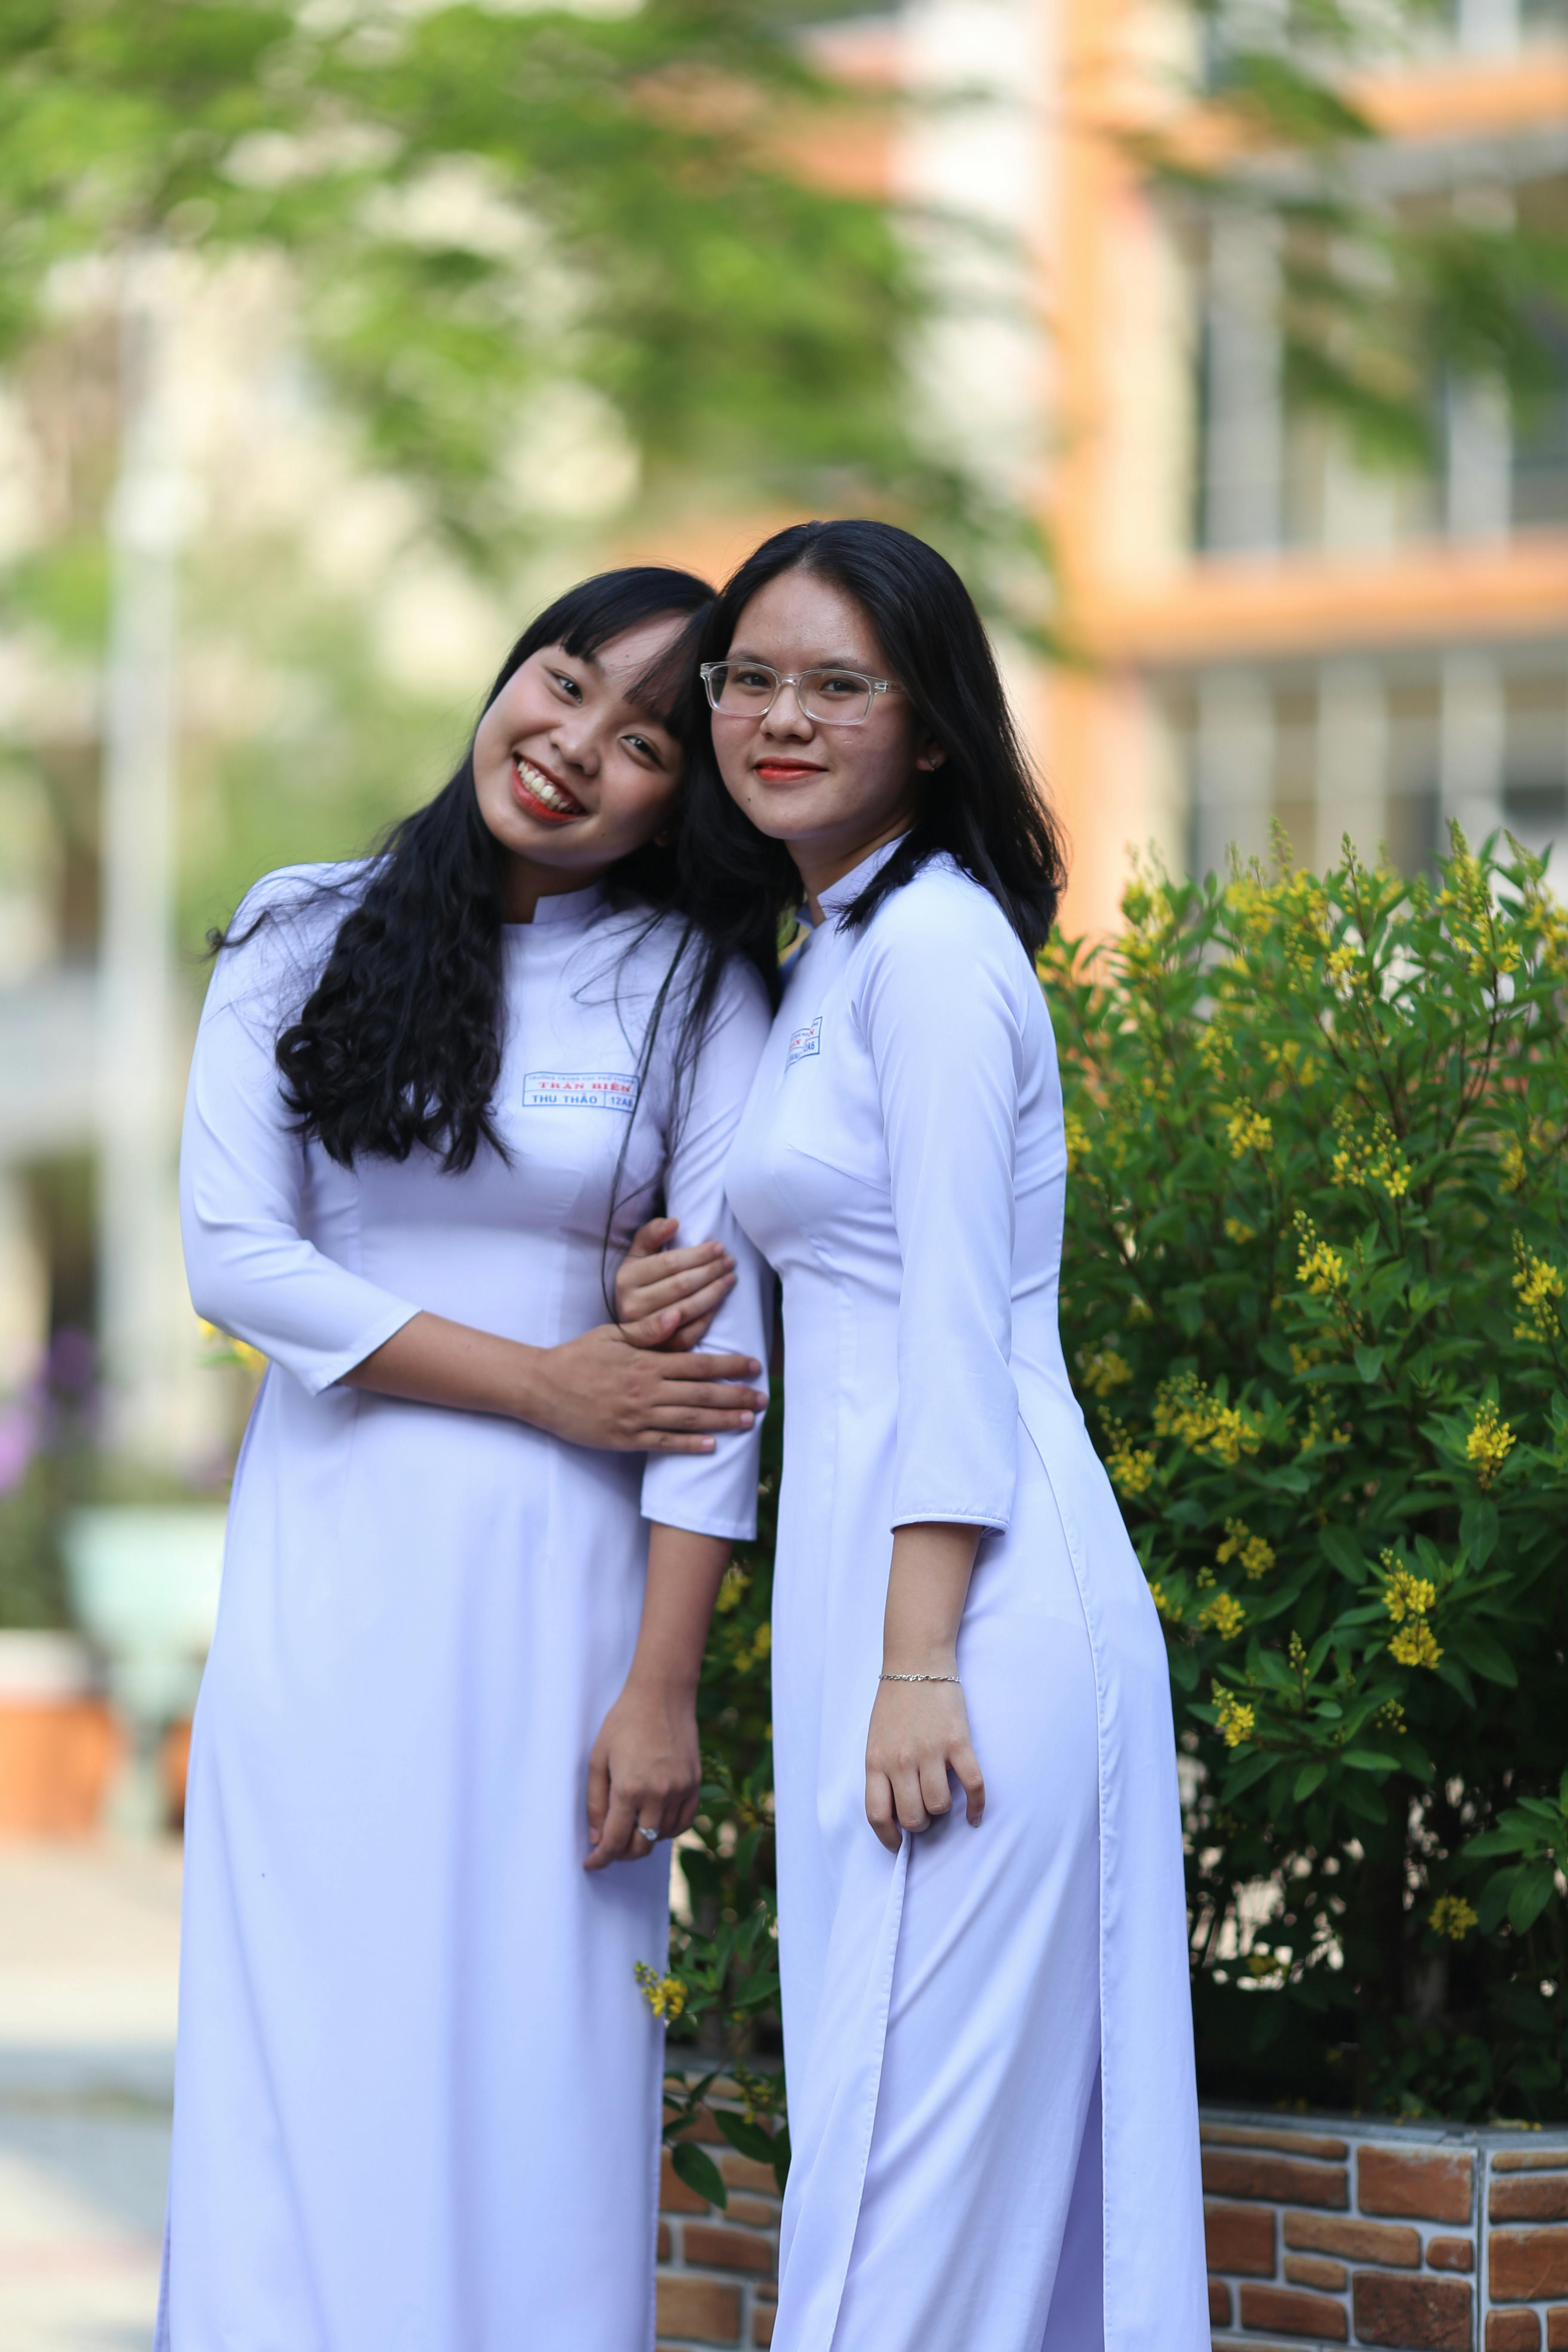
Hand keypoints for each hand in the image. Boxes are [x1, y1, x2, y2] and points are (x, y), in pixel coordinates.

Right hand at [531, 1322, 764, 1453]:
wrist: (542, 1388)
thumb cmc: (578, 1357)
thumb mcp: (611, 1335)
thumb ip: (647, 1328)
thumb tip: (678, 1313)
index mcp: (647, 1363)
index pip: (698, 1365)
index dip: (730, 1366)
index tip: (754, 1366)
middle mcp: (647, 1391)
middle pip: (701, 1394)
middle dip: (736, 1397)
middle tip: (764, 1399)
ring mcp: (637, 1418)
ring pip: (688, 1420)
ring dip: (722, 1421)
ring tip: (749, 1422)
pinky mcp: (625, 1439)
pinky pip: (664, 1443)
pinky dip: (689, 1445)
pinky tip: (711, 1446)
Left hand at [585, 1675, 701, 1869]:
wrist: (662, 1695)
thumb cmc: (624, 1723)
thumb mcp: (598, 1759)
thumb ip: (595, 1802)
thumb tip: (597, 1838)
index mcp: (629, 1789)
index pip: (614, 1841)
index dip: (600, 1858)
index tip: (591, 1864)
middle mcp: (658, 1795)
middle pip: (640, 1846)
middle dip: (621, 1852)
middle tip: (609, 1845)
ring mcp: (681, 1791)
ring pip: (662, 1837)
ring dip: (644, 1839)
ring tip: (630, 1826)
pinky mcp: (695, 1785)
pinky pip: (683, 1823)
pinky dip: (667, 1829)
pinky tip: (654, 1820)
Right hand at [616, 1217, 735, 1350]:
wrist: (625, 1322)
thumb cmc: (638, 1283)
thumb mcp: (637, 1256)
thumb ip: (650, 1234)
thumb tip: (673, 1222)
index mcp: (626, 1279)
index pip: (669, 1264)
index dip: (697, 1255)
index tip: (719, 1247)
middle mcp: (631, 1305)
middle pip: (681, 1285)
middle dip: (710, 1271)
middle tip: (730, 1262)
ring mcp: (644, 1331)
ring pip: (686, 1309)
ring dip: (714, 1293)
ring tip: (730, 1278)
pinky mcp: (657, 1348)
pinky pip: (687, 1335)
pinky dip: (704, 1321)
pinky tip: (717, 1306)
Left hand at [864, 1673, 984, 1853]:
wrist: (917, 1661)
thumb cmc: (894, 1702)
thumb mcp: (875, 1738)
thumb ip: (882, 1770)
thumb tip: (895, 1807)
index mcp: (876, 1760)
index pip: (877, 1814)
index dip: (888, 1837)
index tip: (897, 1844)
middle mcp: (901, 1761)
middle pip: (912, 1817)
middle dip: (919, 1824)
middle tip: (924, 1812)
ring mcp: (930, 1752)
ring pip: (939, 1806)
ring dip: (942, 1809)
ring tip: (942, 1797)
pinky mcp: (958, 1743)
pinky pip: (972, 1786)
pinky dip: (976, 1806)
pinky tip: (974, 1815)